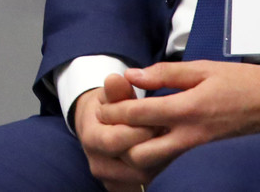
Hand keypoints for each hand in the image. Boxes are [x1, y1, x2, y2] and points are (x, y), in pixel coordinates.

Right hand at [71, 75, 157, 190]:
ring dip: (160, 158)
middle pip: (134, 162)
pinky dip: (159, 169)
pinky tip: (164, 153)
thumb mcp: (110, 95)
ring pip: (144, 176)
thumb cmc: (108, 108)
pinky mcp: (124, 189)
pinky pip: (147, 185)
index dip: (139, 129)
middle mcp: (99, 165)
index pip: (117, 140)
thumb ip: (116, 90)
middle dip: (154, 144)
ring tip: (167, 140)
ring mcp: (112, 180)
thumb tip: (116, 79)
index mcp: (92, 139)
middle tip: (166, 129)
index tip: (156, 116)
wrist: (99, 128)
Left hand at [95, 61, 259, 176]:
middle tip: (113, 128)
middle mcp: (192, 137)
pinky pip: (175, 165)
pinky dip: (159, 158)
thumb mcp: (201, 69)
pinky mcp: (208, 160)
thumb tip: (132, 75)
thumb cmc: (241, 82)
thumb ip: (164, 74)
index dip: (114, 112)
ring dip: (139, 153)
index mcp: (188, 109)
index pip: (138, 116)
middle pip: (142, 154)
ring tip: (131, 135)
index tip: (102, 108)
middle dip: (122, 142)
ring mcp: (201, 152)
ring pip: (158, 166)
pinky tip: (153, 142)